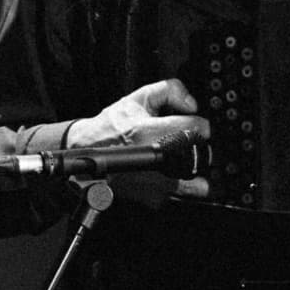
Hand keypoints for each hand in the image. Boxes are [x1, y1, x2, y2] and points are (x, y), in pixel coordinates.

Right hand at [66, 79, 210, 203]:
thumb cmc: (112, 125)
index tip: (198, 127)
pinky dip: (180, 185)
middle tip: (191, 145)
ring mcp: (153, 183)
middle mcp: (152, 160)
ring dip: (196, 172)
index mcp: (149, 132)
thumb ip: (169, 91)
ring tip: (184, 163)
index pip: (196, 128)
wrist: (87, 151)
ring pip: (197, 185)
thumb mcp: (138, 98)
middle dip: (201, 150)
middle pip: (202, 158)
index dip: (201, 125)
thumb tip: (192, 105)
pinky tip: (169, 174)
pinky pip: (180, 195)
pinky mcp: (152, 198)